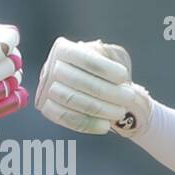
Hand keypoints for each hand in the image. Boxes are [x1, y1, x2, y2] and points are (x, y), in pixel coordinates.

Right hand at [35, 37, 152, 135]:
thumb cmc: (102, 69)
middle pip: (78, 80)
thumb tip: (112, 68)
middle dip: (107, 91)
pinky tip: (106, 126)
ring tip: (121, 111)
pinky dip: (88, 124)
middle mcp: (50, 68)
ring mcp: (45, 89)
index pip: (84, 58)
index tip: (124, 76)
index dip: (105, 68)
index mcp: (63, 49)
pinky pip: (67, 118)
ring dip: (100, 109)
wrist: (88, 85)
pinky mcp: (47, 108)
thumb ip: (110, 56)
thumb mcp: (107, 55)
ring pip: (72, 100)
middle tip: (129, 97)